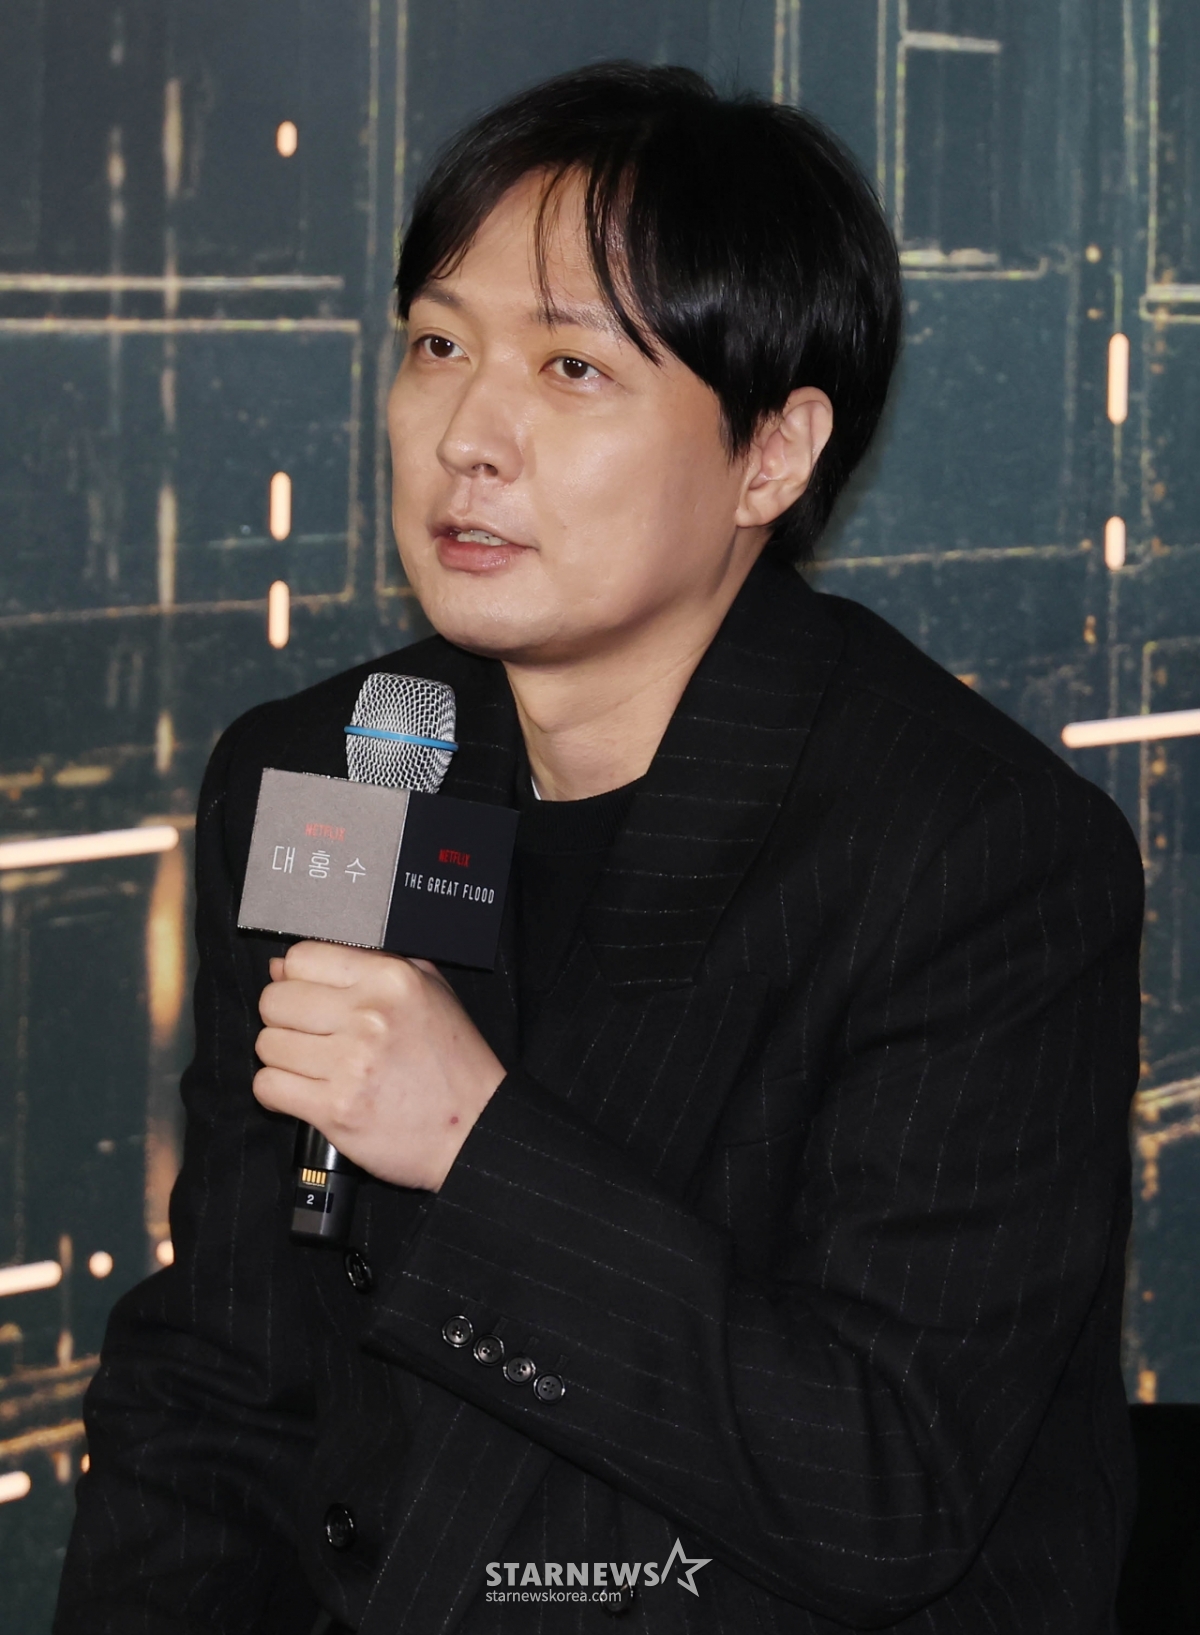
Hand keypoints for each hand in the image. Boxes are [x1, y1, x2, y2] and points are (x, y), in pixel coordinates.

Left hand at [253, 941, 505, 1190]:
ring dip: (283, 1058)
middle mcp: (369, 1016)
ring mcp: (350, 1064)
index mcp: (391, 979)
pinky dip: (277, 1092)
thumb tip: (281, 967)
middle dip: (285, 1019)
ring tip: (313, 1067)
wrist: (476, 1129)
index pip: (301, 958)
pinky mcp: (335, 1109)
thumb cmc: (453, 1062)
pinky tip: (304, 1092)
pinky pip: (268, 1087)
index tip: (308, 997)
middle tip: (310, 1036)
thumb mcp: (429, 991)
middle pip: (275, 1001)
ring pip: (267, 1045)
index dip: (296, 978)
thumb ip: (365, 966)